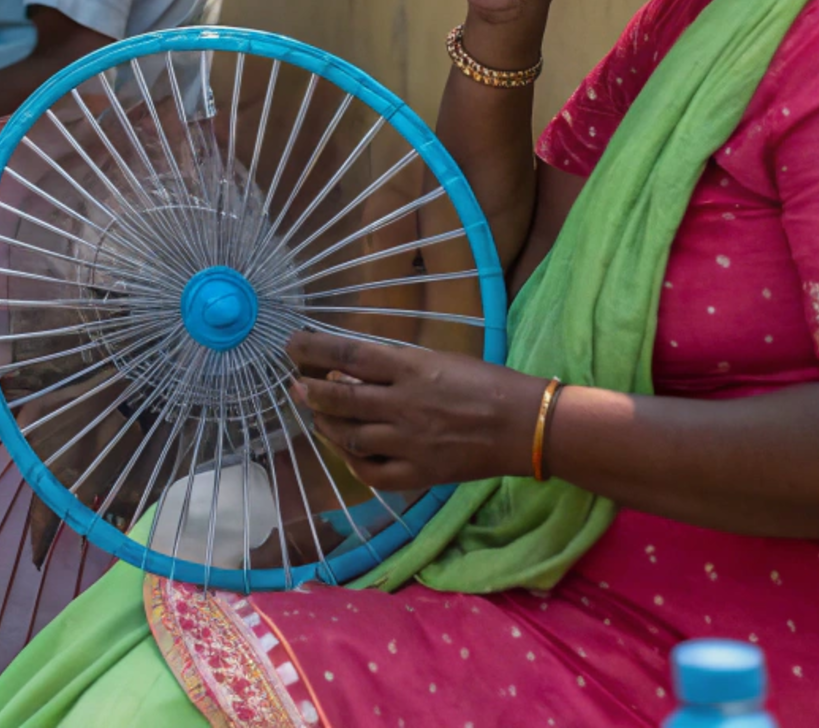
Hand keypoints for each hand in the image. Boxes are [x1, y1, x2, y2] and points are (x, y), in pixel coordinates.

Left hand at [285, 331, 547, 492]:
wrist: (526, 426)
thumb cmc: (487, 384)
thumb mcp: (441, 359)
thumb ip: (397, 365)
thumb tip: (350, 368)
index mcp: (412, 369)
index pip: (349, 354)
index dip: (314, 349)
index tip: (292, 345)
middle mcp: (404, 404)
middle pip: (341, 397)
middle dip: (310, 391)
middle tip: (296, 386)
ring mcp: (409, 443)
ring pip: (349, 436)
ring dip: (325, 424)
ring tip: (316, 415)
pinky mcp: (419, 474)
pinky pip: (370, 472)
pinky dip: (349, 460)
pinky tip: (342, 450)